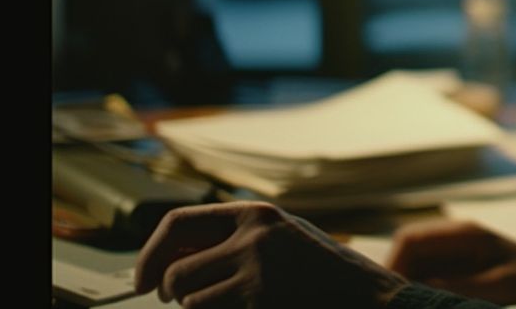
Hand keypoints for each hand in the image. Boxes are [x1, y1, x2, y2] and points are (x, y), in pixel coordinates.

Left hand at [133, 201, 408, 307]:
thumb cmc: (329, 275)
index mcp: (257, 214)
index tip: (143, 277)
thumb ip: (237, 240)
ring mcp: (258, 272)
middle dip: (167, 291)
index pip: (177, 223)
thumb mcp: (284, 240)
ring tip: (234, 306)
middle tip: (171, 299)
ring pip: (191, 301)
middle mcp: (254, 237)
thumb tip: (174, 260)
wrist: (372, 299)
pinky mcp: (260, 303)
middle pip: (175, 270)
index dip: (150, 253)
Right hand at [386, 219, 515, 306]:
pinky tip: (422, 305)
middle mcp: (455, 241)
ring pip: (415, 268)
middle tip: (391, 304)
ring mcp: (456, 257)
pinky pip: (429, 280)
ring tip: (403, 305)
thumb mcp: (503, 285)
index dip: (394, 263)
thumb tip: (421, 288)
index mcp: (465, 234)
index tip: (391, 291)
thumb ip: (463, 286)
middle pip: (407, 253)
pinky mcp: (460, 273)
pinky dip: (421, 292)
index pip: (411, 239)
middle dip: (395, 276)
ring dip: (407, 286)